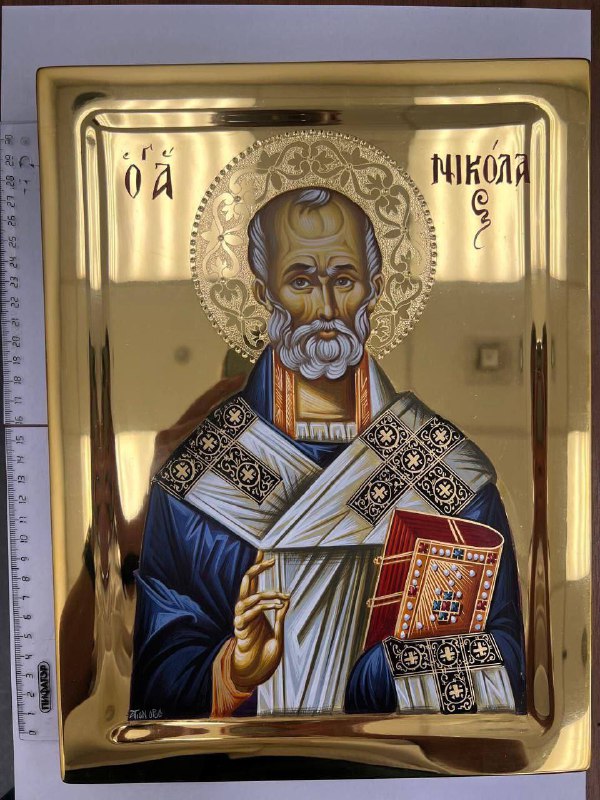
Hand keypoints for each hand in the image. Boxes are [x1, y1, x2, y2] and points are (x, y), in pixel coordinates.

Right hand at [229, 551, 289, 690]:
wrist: (254, 676)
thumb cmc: (265, 656)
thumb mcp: (277, 634)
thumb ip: (279, 617)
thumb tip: (286, 599)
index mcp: (255, 609)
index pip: (254, 583)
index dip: (258, 568)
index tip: (264, 552)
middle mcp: (247, 611)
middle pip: (247, 584)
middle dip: (256, 570)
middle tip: (269, 560)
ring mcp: (242, 620)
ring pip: (248, 598)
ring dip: (266, 595)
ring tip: (282, 597)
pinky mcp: (240, 631)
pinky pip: (248, 614)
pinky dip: (262, 608)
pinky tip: (275, 607)